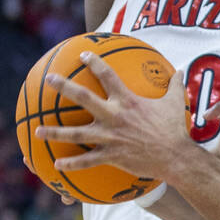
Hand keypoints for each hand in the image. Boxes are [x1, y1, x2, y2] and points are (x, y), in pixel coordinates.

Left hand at [35, 52, 193, 183]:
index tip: (83, 55)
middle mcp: (114, 115)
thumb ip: (175, 86)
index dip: (94, 62)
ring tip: (37, 131)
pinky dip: (72, 164)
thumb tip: (182, 71)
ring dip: (54, 132)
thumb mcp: (176, 104)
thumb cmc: (175, 130)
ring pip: (76, 133)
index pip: (107, 75)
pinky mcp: (112, 155)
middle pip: (82, 97)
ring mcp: (110, 137)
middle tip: (48, 79)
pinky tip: (58, 164)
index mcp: (127, 100)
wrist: (176, 158)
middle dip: (63, 86)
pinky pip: (87, 161)